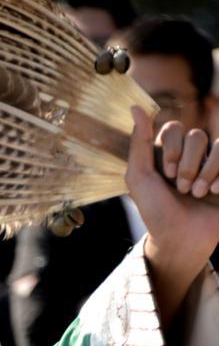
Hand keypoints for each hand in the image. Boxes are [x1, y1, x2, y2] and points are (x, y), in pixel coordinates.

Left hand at [126, 107, 218, 324]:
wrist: (180, 240)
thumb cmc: (156, 212)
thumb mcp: (139, 178)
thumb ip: (139, 142)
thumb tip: (135, 105)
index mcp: (166, 153)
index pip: (174, 127)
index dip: (172, 149)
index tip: (166, 175)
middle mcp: (188, 155)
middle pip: (196, 136)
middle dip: (188, 165)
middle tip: (181, 189)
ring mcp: (210, 165)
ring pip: (217, 145)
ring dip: (205, 172)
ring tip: (198, 194)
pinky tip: (214, 193)